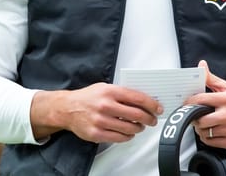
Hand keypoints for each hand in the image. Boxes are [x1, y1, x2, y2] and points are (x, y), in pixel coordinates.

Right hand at [31, 82, 162, 142]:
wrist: (67, 109)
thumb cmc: (88, 97)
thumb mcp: (105, 88)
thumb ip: (122, 93)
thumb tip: (144, 100)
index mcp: (110, 91)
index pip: (138, 98)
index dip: (152, 104)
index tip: (158, 108)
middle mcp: (106, 105)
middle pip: (137, 114)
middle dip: (149, 118)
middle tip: (152, 120)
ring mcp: (101, 121)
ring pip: (130, 128)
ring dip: (139, 128)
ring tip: (139, 126)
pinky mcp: (97, 134)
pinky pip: (119, 138)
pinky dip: (128, 136)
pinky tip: (128, 133)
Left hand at [184, 60, 225, 149]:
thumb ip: (211, 78)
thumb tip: (201, 66)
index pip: (200, 100)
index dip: (189, 102)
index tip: (186, 104)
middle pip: (201, 120)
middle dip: (195, 118)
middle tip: (196, 116)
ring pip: (205, 132)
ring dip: (201, 129)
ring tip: (205, 123)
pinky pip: (211, 142)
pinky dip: (207, 138)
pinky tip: (212, 131)